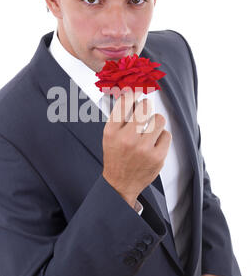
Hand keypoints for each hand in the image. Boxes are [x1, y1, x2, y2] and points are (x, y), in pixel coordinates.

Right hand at [102, 88, 171, 208]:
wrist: (120, 184)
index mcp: (112, 131)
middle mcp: (127, 139)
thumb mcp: (110, 135)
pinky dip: (161, 137)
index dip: (134, 93)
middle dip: (146, 107)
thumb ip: (120, 116)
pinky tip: (154, 143)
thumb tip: (132, 94)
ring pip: (159, 119)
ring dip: (155, 122)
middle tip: (145, 111)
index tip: (138, 91)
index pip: (125, 102)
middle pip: (145, 107)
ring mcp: (143, 149)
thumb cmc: (116, 156)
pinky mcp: (157, 157)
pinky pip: (166, 135)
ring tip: (149, 130)